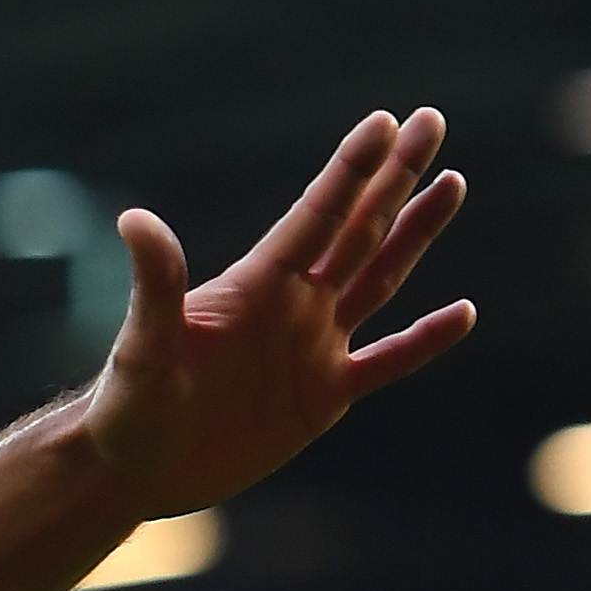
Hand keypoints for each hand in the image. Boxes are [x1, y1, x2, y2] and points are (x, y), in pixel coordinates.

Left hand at [86, 108, 473, 518]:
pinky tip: (463, 313)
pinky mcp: (322, 398)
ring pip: (380, 278)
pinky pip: (386, 362)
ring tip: (451, 184)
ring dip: (415, 233)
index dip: (351, 170)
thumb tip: (134, 219)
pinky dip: (424, 341)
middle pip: (358, 229)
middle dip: (396, 178)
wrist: (132, 470)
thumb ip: (156, 284)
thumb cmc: (127, 406)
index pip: (316, 215)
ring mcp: (312, 348)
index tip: (387, 121)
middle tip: (430, 121)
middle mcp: (292, 306)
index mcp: (256, 285)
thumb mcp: (143, 344)